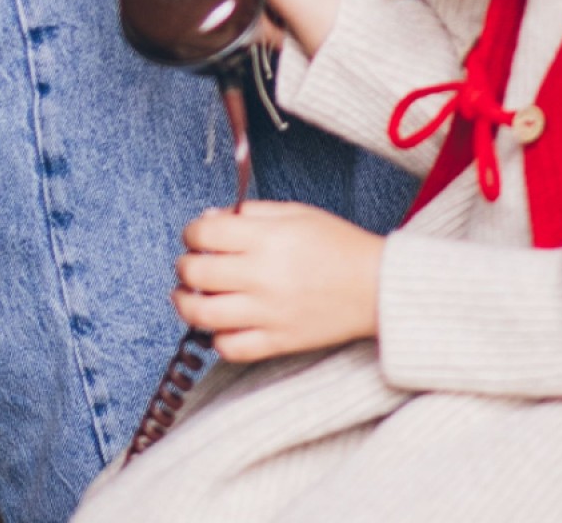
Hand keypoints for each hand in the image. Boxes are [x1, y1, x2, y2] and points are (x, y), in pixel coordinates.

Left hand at [174, 201, 382, 360]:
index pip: (205, 233)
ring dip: (186, 304)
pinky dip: (217, 339)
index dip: (192, 232)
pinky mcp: (277, 342)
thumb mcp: (295, 213)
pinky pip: (231, 348)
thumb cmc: (337, 244)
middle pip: (197, 273)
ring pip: (204, 315)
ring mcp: (268, 313)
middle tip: (190, 264)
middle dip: (184, 266)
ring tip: (187, 296)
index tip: (196, 235)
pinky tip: (219, 325)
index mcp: (266, 238)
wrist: (376, 288)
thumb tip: (209, 220)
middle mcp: (262, 276)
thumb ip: (250, 213)